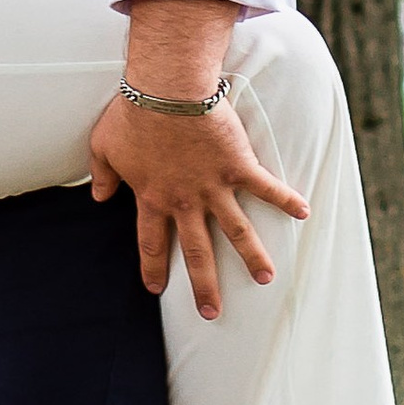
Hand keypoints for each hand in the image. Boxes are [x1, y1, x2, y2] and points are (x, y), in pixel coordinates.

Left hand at [86, 94, 309, 320]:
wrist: (166, 91)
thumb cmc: (132, 114)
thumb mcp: (103, 147)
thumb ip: (103, 176)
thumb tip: (99, 197)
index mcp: (152, 199)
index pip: (151, 243)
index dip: (153, 268)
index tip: (156, 289)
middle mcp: (185, 201)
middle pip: (196, 252)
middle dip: (204, 285)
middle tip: (212, 312)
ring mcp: (214, 187)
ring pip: (236, 231)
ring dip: (252, 257)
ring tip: (265, 278)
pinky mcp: (238, 167)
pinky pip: (266, 188)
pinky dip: (286, 199)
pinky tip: (303, 211)